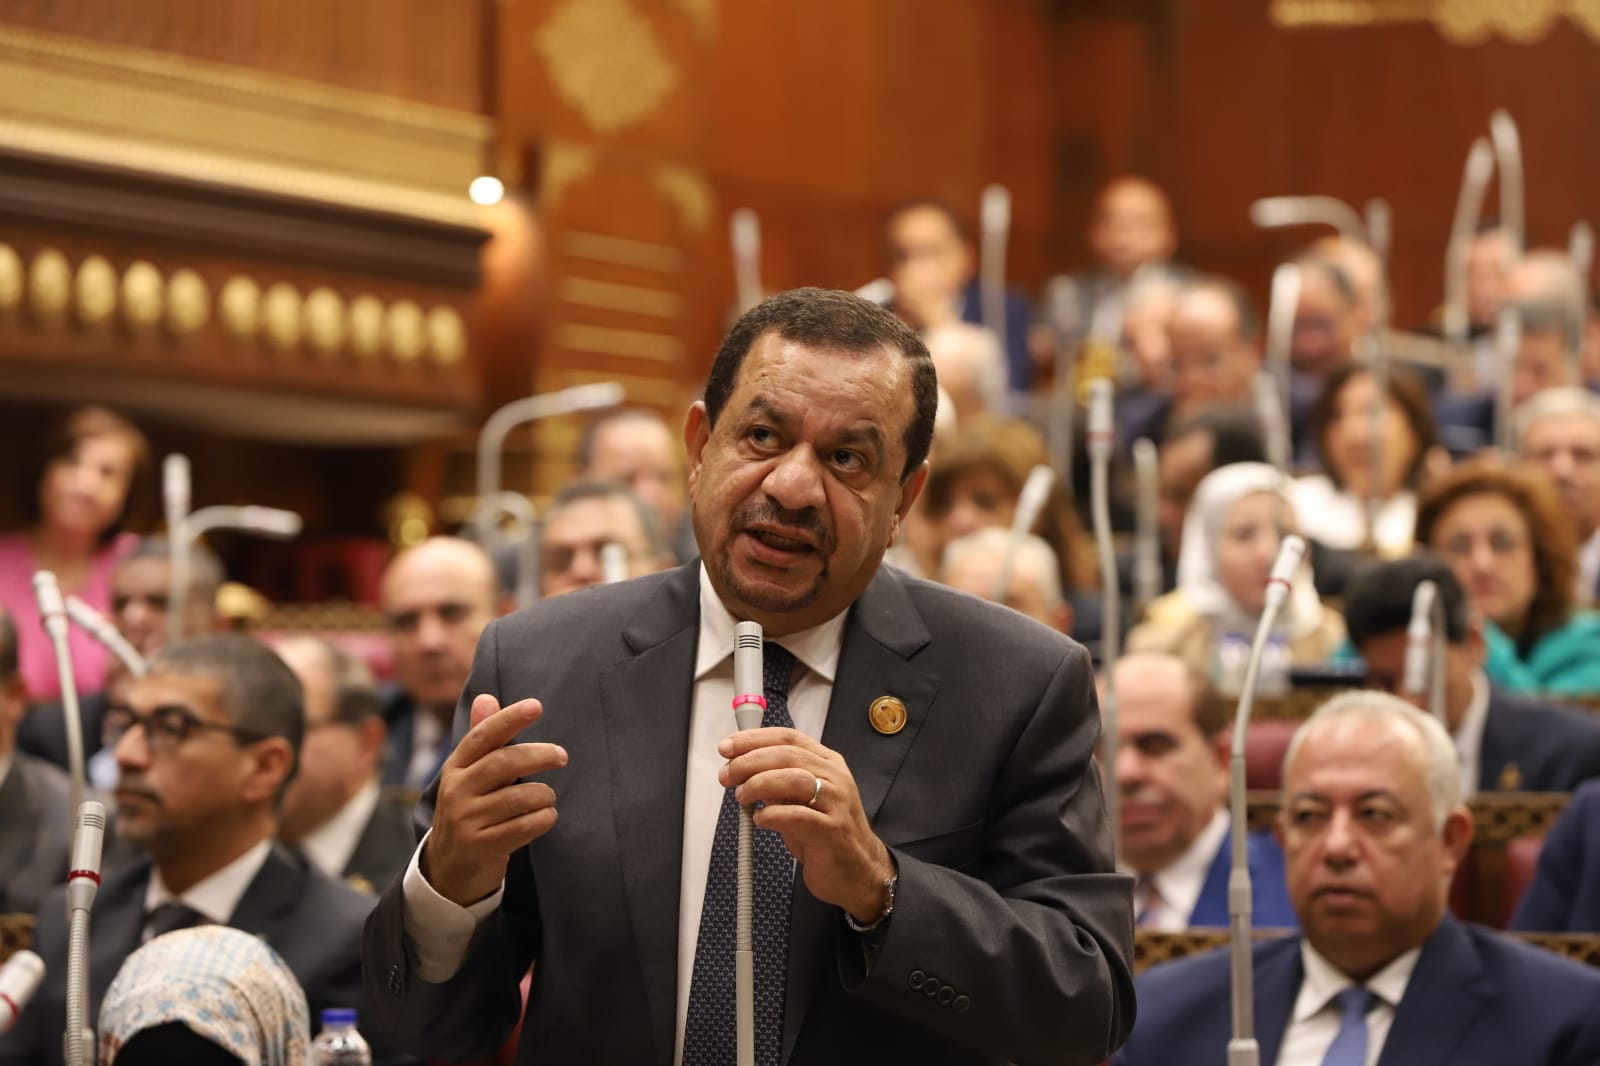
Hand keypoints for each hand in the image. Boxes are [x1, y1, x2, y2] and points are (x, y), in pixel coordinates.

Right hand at [422, 694, 567, 906]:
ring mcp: (466, 820)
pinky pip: (525, 826)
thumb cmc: (471, 808)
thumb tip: (486, 696)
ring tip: (547, 798)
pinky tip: (546, 817)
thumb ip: (483, 738)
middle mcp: (456, 791)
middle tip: (561, 756)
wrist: (449, 867)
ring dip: (544, 796)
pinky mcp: (481, 846)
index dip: (509, 719)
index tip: (536, 706)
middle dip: (539, 756)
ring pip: (520, 797)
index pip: (482, 736)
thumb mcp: (470, 774)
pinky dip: (544, 819)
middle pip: (504, 763)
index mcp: (455, 767)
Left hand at [718, 728, 893, 923]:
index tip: (727, 747)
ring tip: (742, 796)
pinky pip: (798, 816)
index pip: (787, 738)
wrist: (859, 871)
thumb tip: (742, 772)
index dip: (753, 739)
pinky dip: (773, 815)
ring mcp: (837, 803)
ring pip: (794, 779)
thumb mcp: (802, 800)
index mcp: (827, 763)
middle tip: (727, 775)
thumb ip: (778, 783)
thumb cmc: (826, 833)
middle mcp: (835, 777)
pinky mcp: (833, 831)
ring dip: (759, 784)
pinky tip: (760, 819)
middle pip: (787, 755)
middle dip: (749, 761)